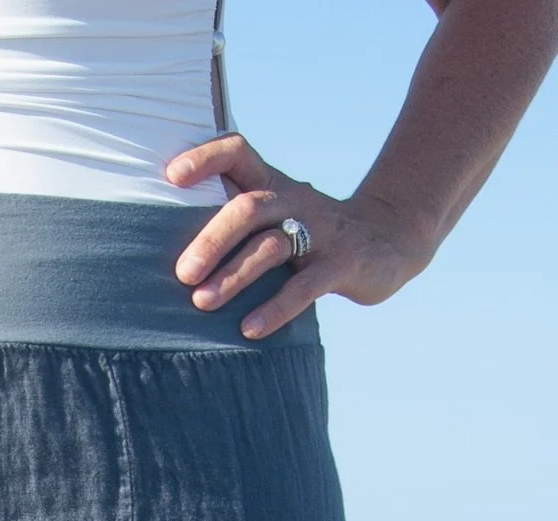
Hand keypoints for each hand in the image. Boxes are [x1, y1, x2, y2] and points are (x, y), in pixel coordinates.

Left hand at [165, 132, 438, 338]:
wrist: (391, 239)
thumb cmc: (312, 234)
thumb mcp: (277, 217)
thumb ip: (235, 222)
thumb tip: (168, 252)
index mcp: (274, 184)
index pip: (238, 152)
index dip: (206, 158)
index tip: (170, 177)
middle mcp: (295, 200)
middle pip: (249, 207)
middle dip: (212, 239)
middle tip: (182, 273)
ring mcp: (320, 232)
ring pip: (272, 247)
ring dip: (234, 275)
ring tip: (202, 303)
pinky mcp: (341, 265)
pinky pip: (304, 287)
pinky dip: (275, 309)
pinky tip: (249, 329)